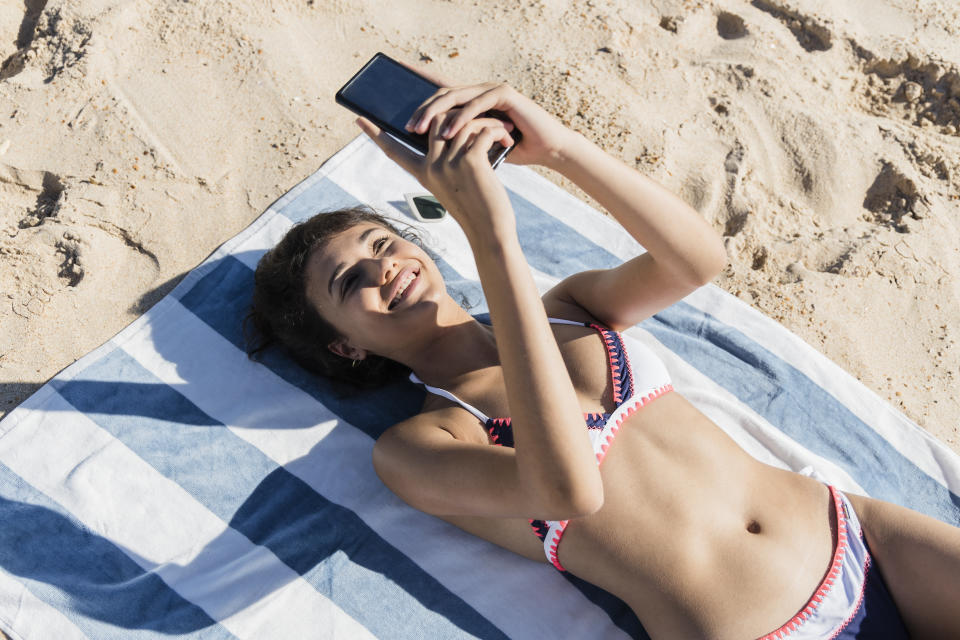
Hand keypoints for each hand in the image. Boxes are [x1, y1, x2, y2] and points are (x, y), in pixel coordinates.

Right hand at [356, 111, 515, 240]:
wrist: (491, 231)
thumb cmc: (477, 209)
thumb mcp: (454, 184)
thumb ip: (447, 161)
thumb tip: (449, 133)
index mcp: (422, 173)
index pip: (392, 149)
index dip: (375, 134)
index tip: (358, 119)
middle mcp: (431, 167)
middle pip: (435, 119)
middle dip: (459, 113)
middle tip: (483, 116)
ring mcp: (448, 163)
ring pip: (461, 121)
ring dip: (486, 120)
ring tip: (505, 128)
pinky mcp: (470, 161)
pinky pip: (480, 130)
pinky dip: (497, 130)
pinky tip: (507, 139)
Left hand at [404, 81, 572, 167]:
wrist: (546, 149)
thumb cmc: (513, 151)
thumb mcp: (477, 149)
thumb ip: (456, 143)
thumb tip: (425, 151)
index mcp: (471, 102)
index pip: (440, 91)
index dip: (418, 84)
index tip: (395, 82)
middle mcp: (478, 91)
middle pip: (442, 94)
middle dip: (422, 111)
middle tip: (407, 127)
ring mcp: (491, 90)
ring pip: (455, 97)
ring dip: (435, 114)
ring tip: (419, 131)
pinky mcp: (504, 94)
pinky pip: (477, 104)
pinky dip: (461, 119)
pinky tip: (448, 133)